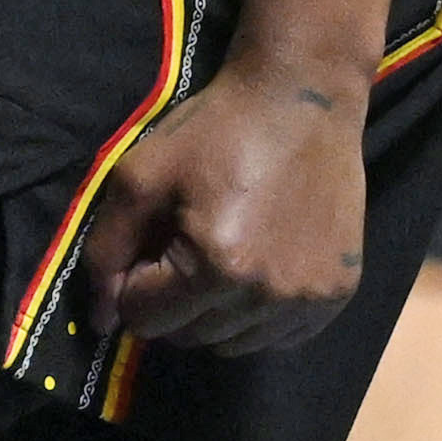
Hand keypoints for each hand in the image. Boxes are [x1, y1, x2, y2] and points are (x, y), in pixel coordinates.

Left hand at [76, 62, 367, 357]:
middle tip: (185, 243)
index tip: (152, 242)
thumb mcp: (141, 175)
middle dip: (172, 300)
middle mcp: (266, 296)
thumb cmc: (216, 129)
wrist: (303, 97)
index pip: (144, 318)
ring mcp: (308, 299)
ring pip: (233, 344)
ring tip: (223, 255)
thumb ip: (108, 250)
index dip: (133, 282)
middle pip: (189, 337)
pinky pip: (280, 337)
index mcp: (215, 267)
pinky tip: (261, 266)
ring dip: (214, 313)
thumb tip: (103, 321)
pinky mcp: (338, 293)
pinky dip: (259, 316)